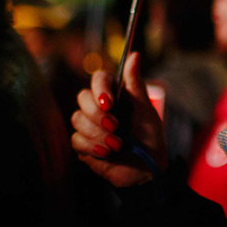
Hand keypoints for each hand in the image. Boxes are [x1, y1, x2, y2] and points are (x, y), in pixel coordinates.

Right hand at [71, 52, 166, 186]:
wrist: (147, 171)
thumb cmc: (150, 138)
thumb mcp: (146, 112)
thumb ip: (136, 85)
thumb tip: (135, 54)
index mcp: (115, 95)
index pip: (98, 79)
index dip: (100, 89)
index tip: (109, 103)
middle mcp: (99, 108)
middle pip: (82, 98)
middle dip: (98, 115)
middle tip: (116, 127)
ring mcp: (89, 126)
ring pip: (77, 119)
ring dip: (98, 134)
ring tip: (118, 145)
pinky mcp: (83, 145)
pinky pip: (76, 140)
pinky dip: (92, 147)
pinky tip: (107, 154)